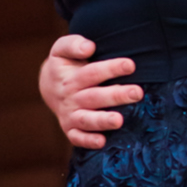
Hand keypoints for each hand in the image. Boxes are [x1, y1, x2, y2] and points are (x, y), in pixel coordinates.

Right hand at [40, 34, 140, 149]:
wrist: (49, 87)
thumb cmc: (64, 65)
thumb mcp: (61, 49)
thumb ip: (73, 44)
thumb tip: (89, 47)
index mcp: (71, 78)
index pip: (92, 73)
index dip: (111, 68)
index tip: (131, 65)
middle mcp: (71, 98)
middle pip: (94, 97)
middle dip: (116, 96)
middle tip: (137, 93)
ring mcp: (70, 115)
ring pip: (87, 120)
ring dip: (103, 121)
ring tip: (119, 120)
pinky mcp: (71, 130)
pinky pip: (77, 138)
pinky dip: (88, 142)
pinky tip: (102, 142)